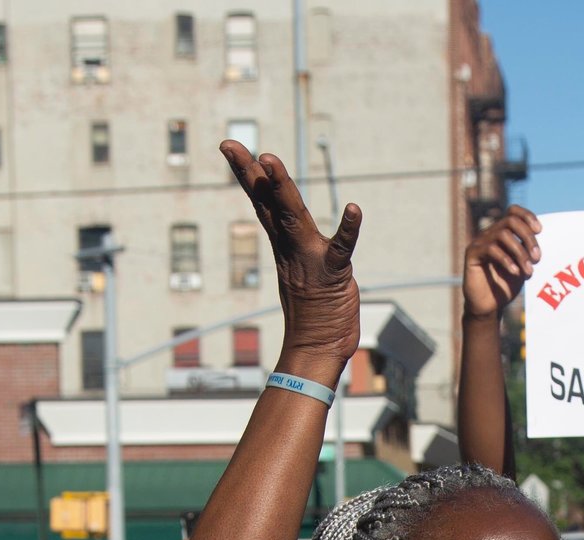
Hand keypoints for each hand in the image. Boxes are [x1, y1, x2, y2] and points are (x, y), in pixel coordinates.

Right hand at [223, 140, 361, 371]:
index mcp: (283, 243)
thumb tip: (283, 222)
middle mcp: (292, 246)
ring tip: (270, 161)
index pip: (261, 201)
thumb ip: (294, 241)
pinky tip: (354, 208)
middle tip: (233, 145)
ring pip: (293, 216)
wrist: (316, 349)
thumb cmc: (313, 311)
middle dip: (251, 171)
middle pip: (268, 202)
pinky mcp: (334, 274)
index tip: (229, 146)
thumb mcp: (299, 267)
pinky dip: (347, 229)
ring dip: (281, 188)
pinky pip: (341, 248)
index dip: (247, 172)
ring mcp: (310, 258)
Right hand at [464, 205, 540, 320]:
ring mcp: (480, 242)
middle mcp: (490, 233)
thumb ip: (529, 251)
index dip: (527, 216)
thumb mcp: (523, 265)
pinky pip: (491, 249)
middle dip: (528, 238)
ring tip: (529, 271)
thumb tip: (544, 240)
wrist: (488, 306)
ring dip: (520, 252)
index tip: (540, 231)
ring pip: (503, 235)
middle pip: (511, 220)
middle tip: (537, 258)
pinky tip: (515, 272)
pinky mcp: (472, 253)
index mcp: (502, 232)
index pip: (513, 211)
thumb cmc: (506, 285)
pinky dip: (507, 260)